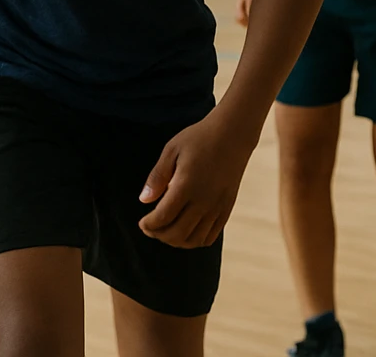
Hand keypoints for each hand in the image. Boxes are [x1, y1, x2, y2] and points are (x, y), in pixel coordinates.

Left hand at [137, 111, 256, 248]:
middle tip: (150, 228)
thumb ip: (157, 176)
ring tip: (166, 231)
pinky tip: (185, 231)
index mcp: (186, 186)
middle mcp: (203, 201)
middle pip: (177, 234)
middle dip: (159, 235)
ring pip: (194, 239)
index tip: (142, 223)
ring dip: (176, 241)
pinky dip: (195, 240)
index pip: (163, 218)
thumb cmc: (198, 139)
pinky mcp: (227, 208)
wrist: (233, 135)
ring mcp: (217, 207)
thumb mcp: (171, 150)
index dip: (149, 225)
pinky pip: (210, 236)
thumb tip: (144, 200)